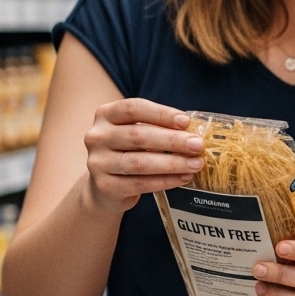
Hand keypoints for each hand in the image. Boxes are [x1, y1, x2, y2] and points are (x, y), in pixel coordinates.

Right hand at [82, 99, 202, 213]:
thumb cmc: (129, 151)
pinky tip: (183, 178)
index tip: (186, 121)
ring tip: (195, 164)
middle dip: (172, 140)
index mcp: (105, 115)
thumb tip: (193, 133)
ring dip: (172, 163)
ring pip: (139, 162)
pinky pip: (140, 184)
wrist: (106, 186)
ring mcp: (98, 162)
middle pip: (138, 136)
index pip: (133, 108)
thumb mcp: (137, 132)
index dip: (161, 114)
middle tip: (197, 145)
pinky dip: (165, 181)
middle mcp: (97, 136)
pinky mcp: (105, 186)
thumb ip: (158, 128)